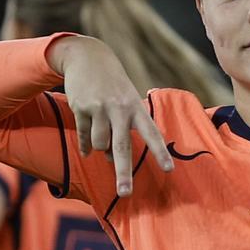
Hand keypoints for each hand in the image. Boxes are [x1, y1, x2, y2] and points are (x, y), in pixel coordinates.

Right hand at [51, 36, 173, 195]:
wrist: (87, 56)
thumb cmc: (113, 85)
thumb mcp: (125, 101)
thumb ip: (122, 130)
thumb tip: (109, 157)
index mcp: (135, 107)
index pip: (152, 133)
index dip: (160, 152)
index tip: (169, 170)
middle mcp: (119, 108)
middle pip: (121, 147)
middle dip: (123, 173)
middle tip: (125, 193)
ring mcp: (99, 108)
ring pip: (99, 144)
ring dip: (100, 147)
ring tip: (101, 133)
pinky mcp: (81, 107)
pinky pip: (83, 137)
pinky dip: (84, 146)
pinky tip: (85, 151)